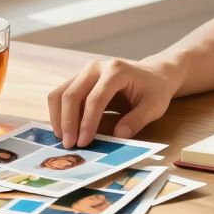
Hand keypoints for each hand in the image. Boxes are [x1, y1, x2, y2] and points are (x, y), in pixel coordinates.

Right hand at [47, 57, 179, 148]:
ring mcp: (85, 72)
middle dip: (68, 122)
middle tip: (69, 145)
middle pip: (72, 94)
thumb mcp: (155, 106)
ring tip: (64, 140)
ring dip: (58, 118)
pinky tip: (64, 131)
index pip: (95, 98)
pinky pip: (61, 95)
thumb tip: (118, 135)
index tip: (84, 143)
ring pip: (60, 93)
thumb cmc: (155, 90)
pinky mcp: (79, 79)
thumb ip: (137, 120)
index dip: (88, 122)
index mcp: (116, 71)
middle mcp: (96, 67)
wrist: (153, 74)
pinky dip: (58, 114)